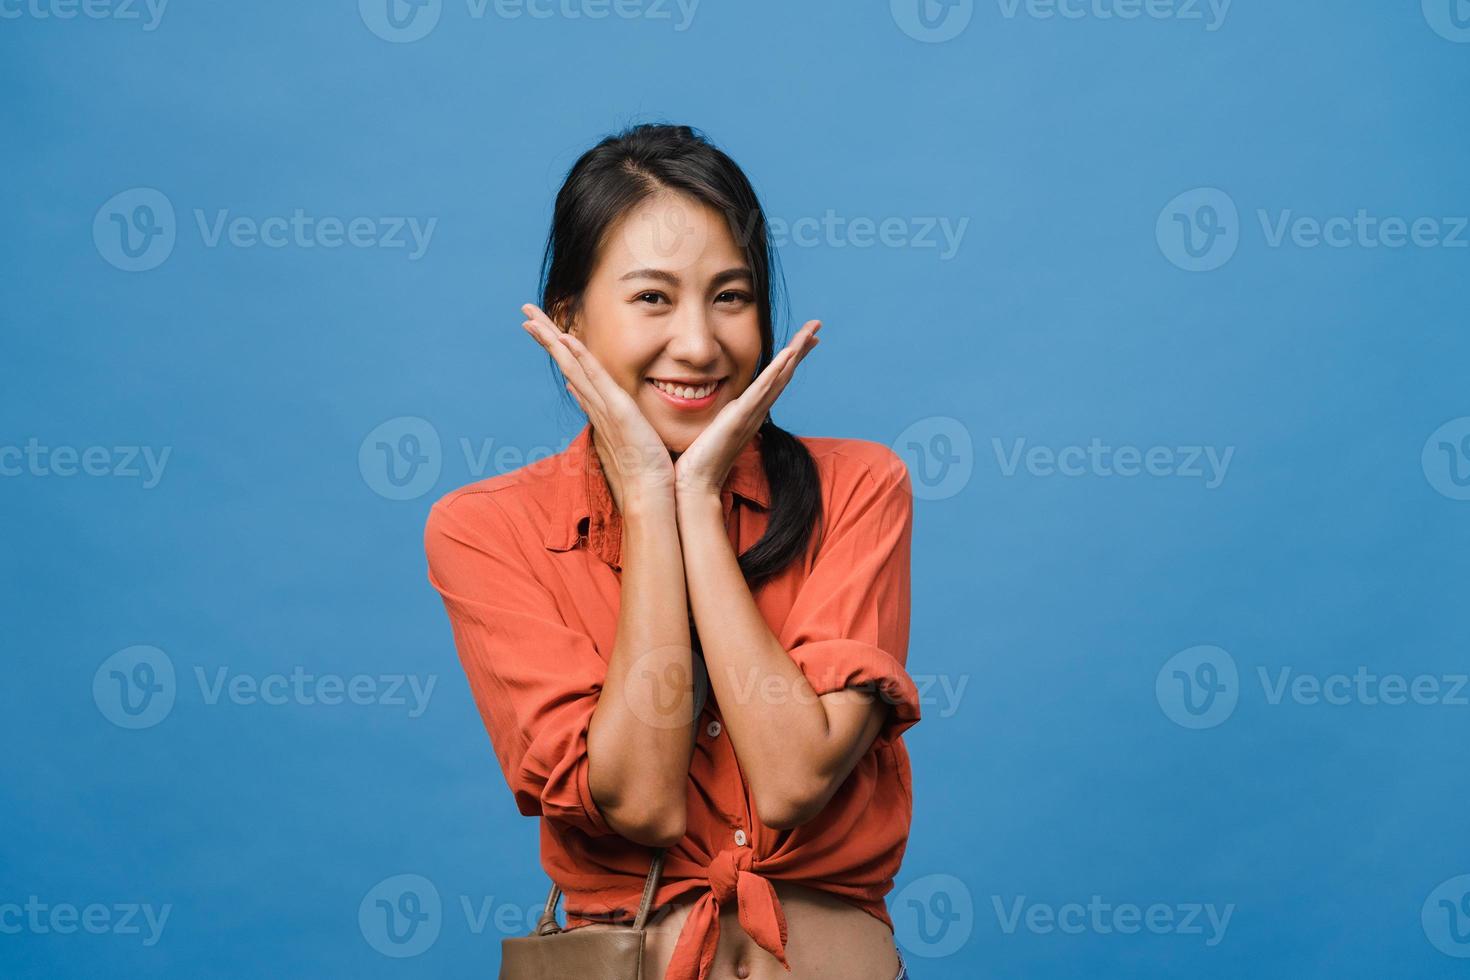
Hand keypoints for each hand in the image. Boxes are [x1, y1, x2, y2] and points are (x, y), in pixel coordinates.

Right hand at [521, 303, 674, 507]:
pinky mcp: (618, 412)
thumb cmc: (649, 470)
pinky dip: (580, 358)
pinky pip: (596, 378)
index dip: (556, 348)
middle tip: (525, 313)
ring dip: (552, 338)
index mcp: (600, 408)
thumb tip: (605, 405)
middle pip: (564, 362)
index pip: (574, 371)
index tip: (540, 328)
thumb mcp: (634, 435)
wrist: (652, 494)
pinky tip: (566, 338)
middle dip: (545, 336)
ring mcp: (604, 407)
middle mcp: (595, 405)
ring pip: (572, 365)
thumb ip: (619, 417)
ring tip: (530, 316)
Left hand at [673, 319, 821, 497]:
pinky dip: (776, 371)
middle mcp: (755, 412)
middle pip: (784, 374)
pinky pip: (762, 390)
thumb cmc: (697, 461)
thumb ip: (716, 415)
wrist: (695, 485)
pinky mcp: (740, 418)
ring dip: (796, 352)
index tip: (803, 340)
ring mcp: (750, 414)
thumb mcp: (710, 427)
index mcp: (748, 412)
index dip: (789, 358)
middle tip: (817, 326)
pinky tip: (788, 354)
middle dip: (801, 348)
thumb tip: (705, 400)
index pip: (773, 380)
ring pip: (779, 377)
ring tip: (811, 332)